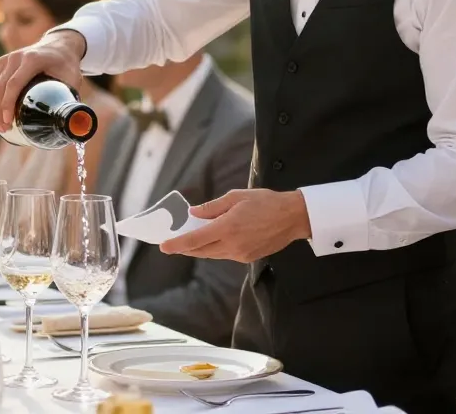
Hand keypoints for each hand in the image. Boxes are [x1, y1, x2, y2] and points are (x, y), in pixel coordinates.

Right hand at [0, 30, 85, 131]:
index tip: (8, 121)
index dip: (8, 104)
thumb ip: (71, 98)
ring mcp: (7, 59)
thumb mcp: (72, 78)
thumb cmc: (67, 65)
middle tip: (4, 129)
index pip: (14, 84)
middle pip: (0, 87)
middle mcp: (16, 57)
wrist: (59, 46)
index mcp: (32, 59)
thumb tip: (72, 123)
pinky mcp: (2, 63)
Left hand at [159, 189, 312, 262]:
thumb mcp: (236, 197)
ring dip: (198, 249)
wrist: (292, 217)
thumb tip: (193, 213)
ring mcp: (240, 254)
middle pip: (200, 250)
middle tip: (171, 243)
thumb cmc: (265, 202)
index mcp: (227, 228)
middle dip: (184, 248)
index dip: (177, 244)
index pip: (195, 240)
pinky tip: (210, 240)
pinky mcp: (248, 258)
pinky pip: (224, 255)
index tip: (163, 246)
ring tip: (187, 240)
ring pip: (212, 254)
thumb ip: (212, 207)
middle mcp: (232, 245)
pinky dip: (214, 249)